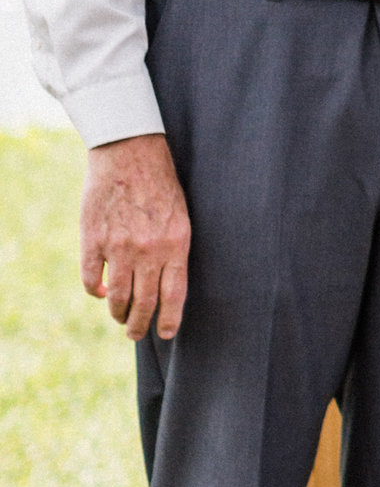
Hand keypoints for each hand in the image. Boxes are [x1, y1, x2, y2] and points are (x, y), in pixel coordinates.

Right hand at [81, 133, 190, 339]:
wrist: (130, 152)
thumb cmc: (160, 184)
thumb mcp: (180, 216)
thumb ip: (173, 250)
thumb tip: (167, 286)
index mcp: (176, 244)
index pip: (174, 295)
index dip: (169, 320)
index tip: (165, 334)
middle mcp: (149, 250)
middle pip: (144, 303)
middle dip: (140, 326)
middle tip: (136, 334)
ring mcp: (119, 247)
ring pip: (117, 298)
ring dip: (118, 313)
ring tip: (120, 317)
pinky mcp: (93, 240)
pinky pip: (92, 281)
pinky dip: (97, 292)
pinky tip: (102, 292)